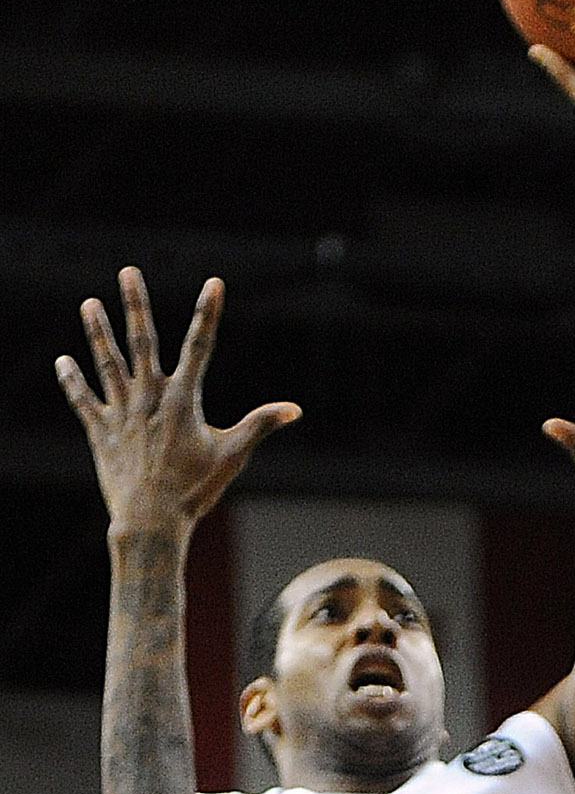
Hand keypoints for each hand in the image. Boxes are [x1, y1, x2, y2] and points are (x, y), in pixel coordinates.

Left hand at [56, 267, 300, 536]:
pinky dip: (72, 380)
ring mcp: (121, 413)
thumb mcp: (232, 456)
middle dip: (135, 304)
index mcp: (183, 399)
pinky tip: (63, 361)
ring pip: (108, 363)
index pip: (200, 346)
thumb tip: (294, 409)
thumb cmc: (194, 490)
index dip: (208, 312)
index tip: (214, 283)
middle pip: (142, 341)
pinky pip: (83, 400)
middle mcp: (149, 398)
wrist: (150, 521)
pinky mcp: (100, 432)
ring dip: (98, 332)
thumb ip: (260, 425)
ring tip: (88, 304)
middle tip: (128, 272)